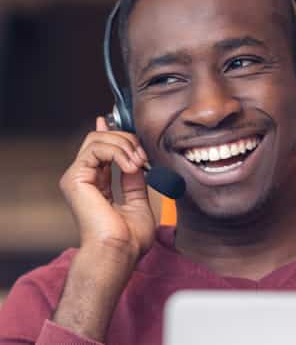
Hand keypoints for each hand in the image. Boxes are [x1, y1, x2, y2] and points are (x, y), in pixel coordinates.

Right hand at [59, 116, 155, 261]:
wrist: (119, 252)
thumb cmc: (129, 238)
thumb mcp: (138, 201)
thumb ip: (134, 179)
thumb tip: (135, 160)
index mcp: (97, 184)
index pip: (100, 149)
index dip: (110, 133)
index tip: (117, 121)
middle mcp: (84, 178)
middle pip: (99, 139)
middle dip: (125, 139)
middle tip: (142, 155)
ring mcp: (77, 177)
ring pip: (97, 139)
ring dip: (124, 144)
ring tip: (138, 162)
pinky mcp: (75, 178)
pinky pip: (96, 148)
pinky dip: (118, 152)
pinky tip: (131, 165)